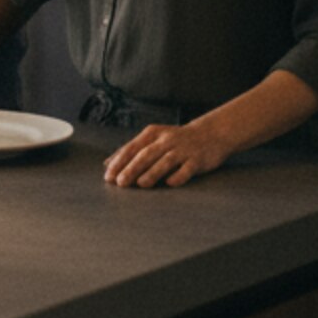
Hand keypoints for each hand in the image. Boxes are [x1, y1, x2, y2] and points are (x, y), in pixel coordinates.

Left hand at [104, 115, 237, 188]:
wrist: (211, 133)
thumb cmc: (175, 139)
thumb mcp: (152, 138)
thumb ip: (131, 150)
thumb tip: (107, 164)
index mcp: (152, 134)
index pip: (131, 148)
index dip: (119, 162)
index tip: (108, 176)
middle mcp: (166, 140)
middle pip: (146, 154)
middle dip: (131, 168)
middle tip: (120, 182)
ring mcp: (183, 150)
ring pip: (165, 161)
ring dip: (152, 172)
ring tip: (140, 184)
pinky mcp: (198, 160)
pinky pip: (187, 169)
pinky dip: (178, 176)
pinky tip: (170, 183)